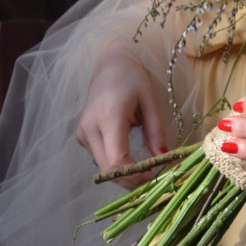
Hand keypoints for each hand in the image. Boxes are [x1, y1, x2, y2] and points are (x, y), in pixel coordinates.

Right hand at [76, 46, 167, 188]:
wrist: (110, 65)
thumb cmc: (132, 78)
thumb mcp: (151, 101)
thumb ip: (156, 131)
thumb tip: (162, 158)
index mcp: (108, 117)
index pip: (117, 160)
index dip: (136, 176)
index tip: (156, 176)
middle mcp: (90, 128)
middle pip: (109, 170)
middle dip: (133, 180)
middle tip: (155, 177)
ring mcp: (83, 134)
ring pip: (104, 168)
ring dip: (126, 174)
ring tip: (147, 167)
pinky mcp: (83, 137)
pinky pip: (102, 159)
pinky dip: (118, 165)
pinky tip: (133, 156)